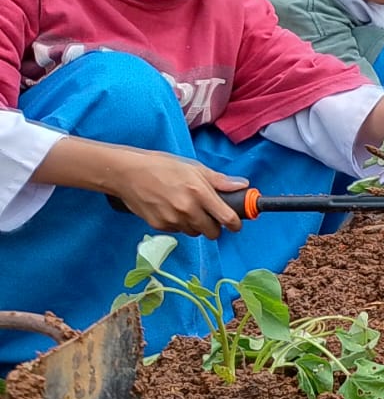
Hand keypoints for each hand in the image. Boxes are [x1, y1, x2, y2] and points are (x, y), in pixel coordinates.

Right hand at [113, 151, 247, 238]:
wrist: (127, 173)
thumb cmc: (162, 166)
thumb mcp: (194, 168)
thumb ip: (219, 180)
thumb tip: (242, 185)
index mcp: (199, 193)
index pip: (226, 218)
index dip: (235, 224)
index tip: (236, 224)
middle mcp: (187, 209)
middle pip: (212, 232)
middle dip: (215, 226)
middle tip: (210, 216)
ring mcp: (172, 220)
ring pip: (194, 232)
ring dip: (196, 226)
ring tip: (188, 209)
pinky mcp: (159, 226)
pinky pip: (178, 231)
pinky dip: (179, 225)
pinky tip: (172, 210)